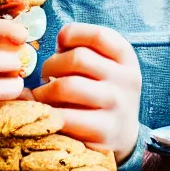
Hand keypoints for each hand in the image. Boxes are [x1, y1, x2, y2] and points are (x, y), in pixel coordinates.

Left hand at [32, 23, 141, 163]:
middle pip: (78, 58)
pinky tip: (45, 113)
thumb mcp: (103, 68)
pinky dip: (46, 113)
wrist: (121, 136)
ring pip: (68, 86)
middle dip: (51, 65)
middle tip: (46, 76)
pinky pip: (64, 116)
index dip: (72, 35)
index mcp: (126, 59)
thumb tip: (43, 49)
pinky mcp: (103, 132)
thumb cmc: (101, 94)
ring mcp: (117, 106)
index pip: (98, 36)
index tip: (60, 46)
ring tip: (43, 96)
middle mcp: (126, 80)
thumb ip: (82, 52)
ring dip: (45, 91)